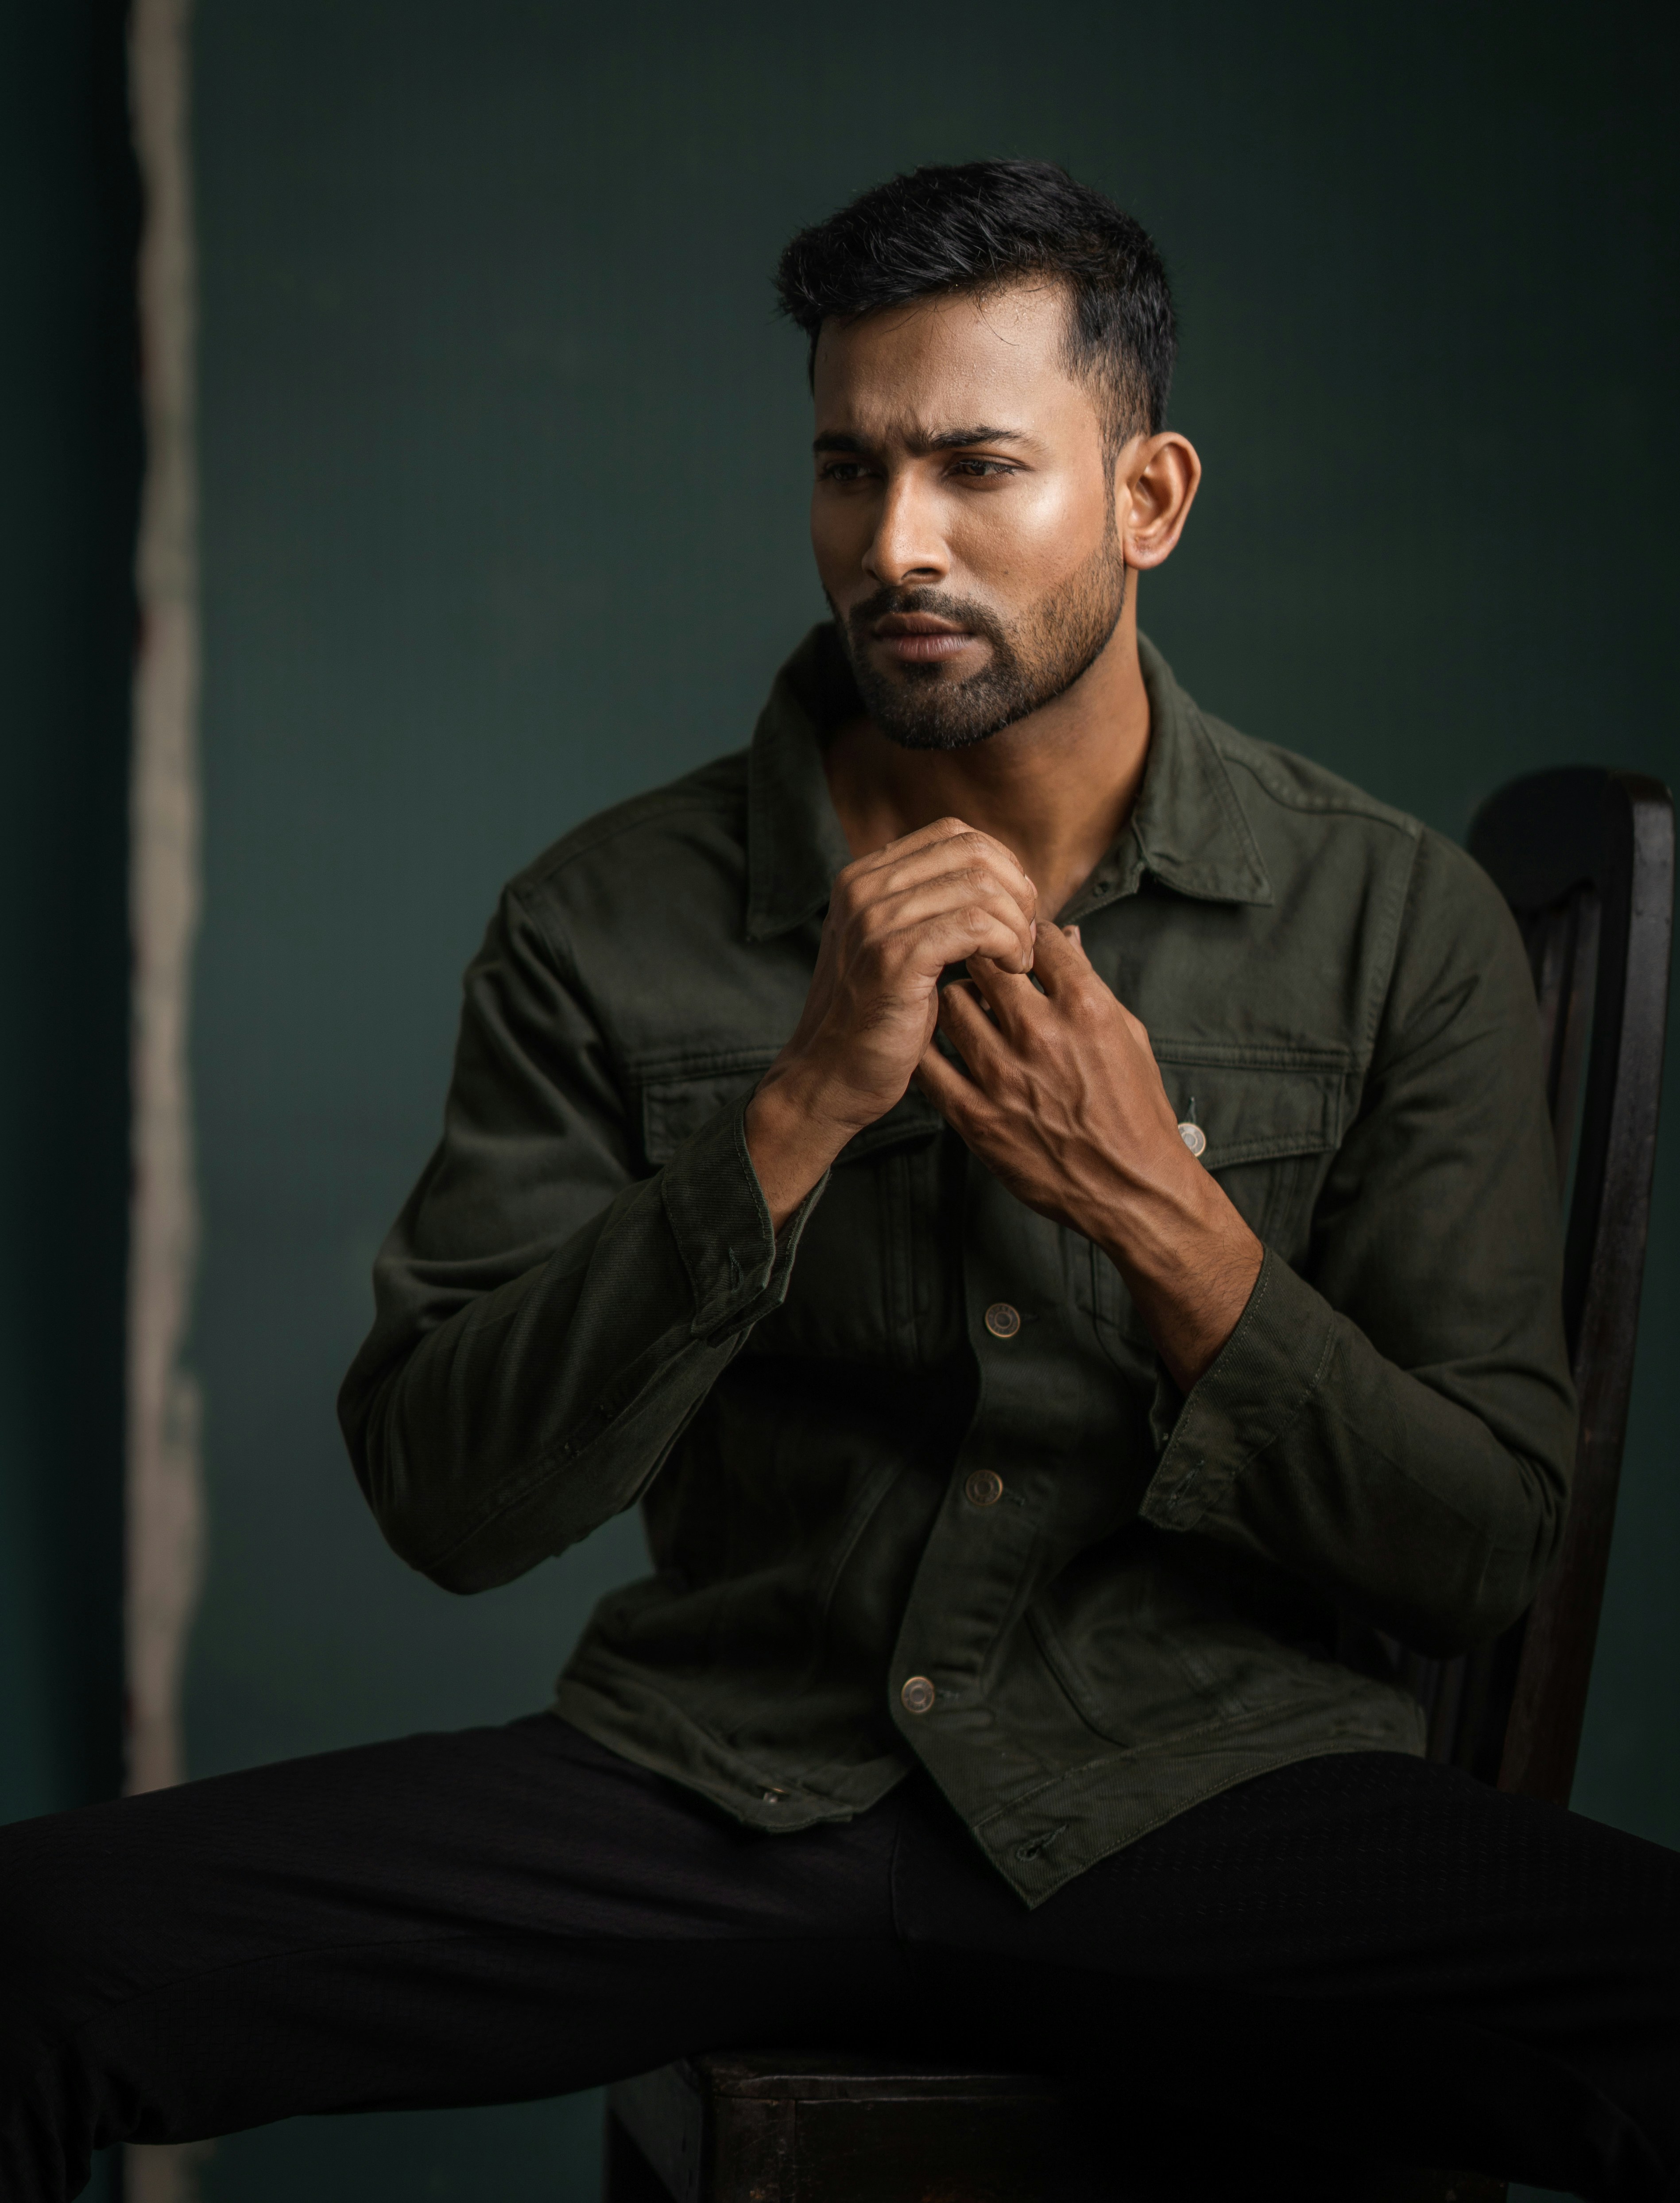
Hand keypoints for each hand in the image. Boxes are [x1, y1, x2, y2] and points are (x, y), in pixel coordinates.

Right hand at [746, 818, 1037, 1227]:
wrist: (830, 1078)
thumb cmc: (878, 1019)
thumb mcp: (898, 945)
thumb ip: (933, 905)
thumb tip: (1009, 876)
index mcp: (864, 877)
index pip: (955, 834)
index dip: (1001, 865)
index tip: (1017, 910)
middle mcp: (863, 888)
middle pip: (973, 853)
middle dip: (1016, 892)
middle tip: (1025, 938)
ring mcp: (874, 921)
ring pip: (981, 888)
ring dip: (1017, 924)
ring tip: (1018, 961)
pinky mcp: (894, 959)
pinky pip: (976, 926)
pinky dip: (1007, 944)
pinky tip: (1011, 970)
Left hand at [914, 922, 1261, 1390]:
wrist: (1133, 1190)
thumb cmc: (1136, 1111)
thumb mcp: (1128, 1035)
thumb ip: (1090, 984)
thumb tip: (1066, 937)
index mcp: (1086, 1008)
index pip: (1038, 937)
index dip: (1022, 930)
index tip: (1015, 936)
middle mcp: (1041, 1034)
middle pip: (984, 961)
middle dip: (981, 956)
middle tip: (979, 964)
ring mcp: (1005, 1076)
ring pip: (950, 1003)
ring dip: (954, 997)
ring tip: (962, 1006)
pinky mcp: (977, 1117)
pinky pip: (930, 1065)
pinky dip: (928, 1047)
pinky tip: (937, 1045)